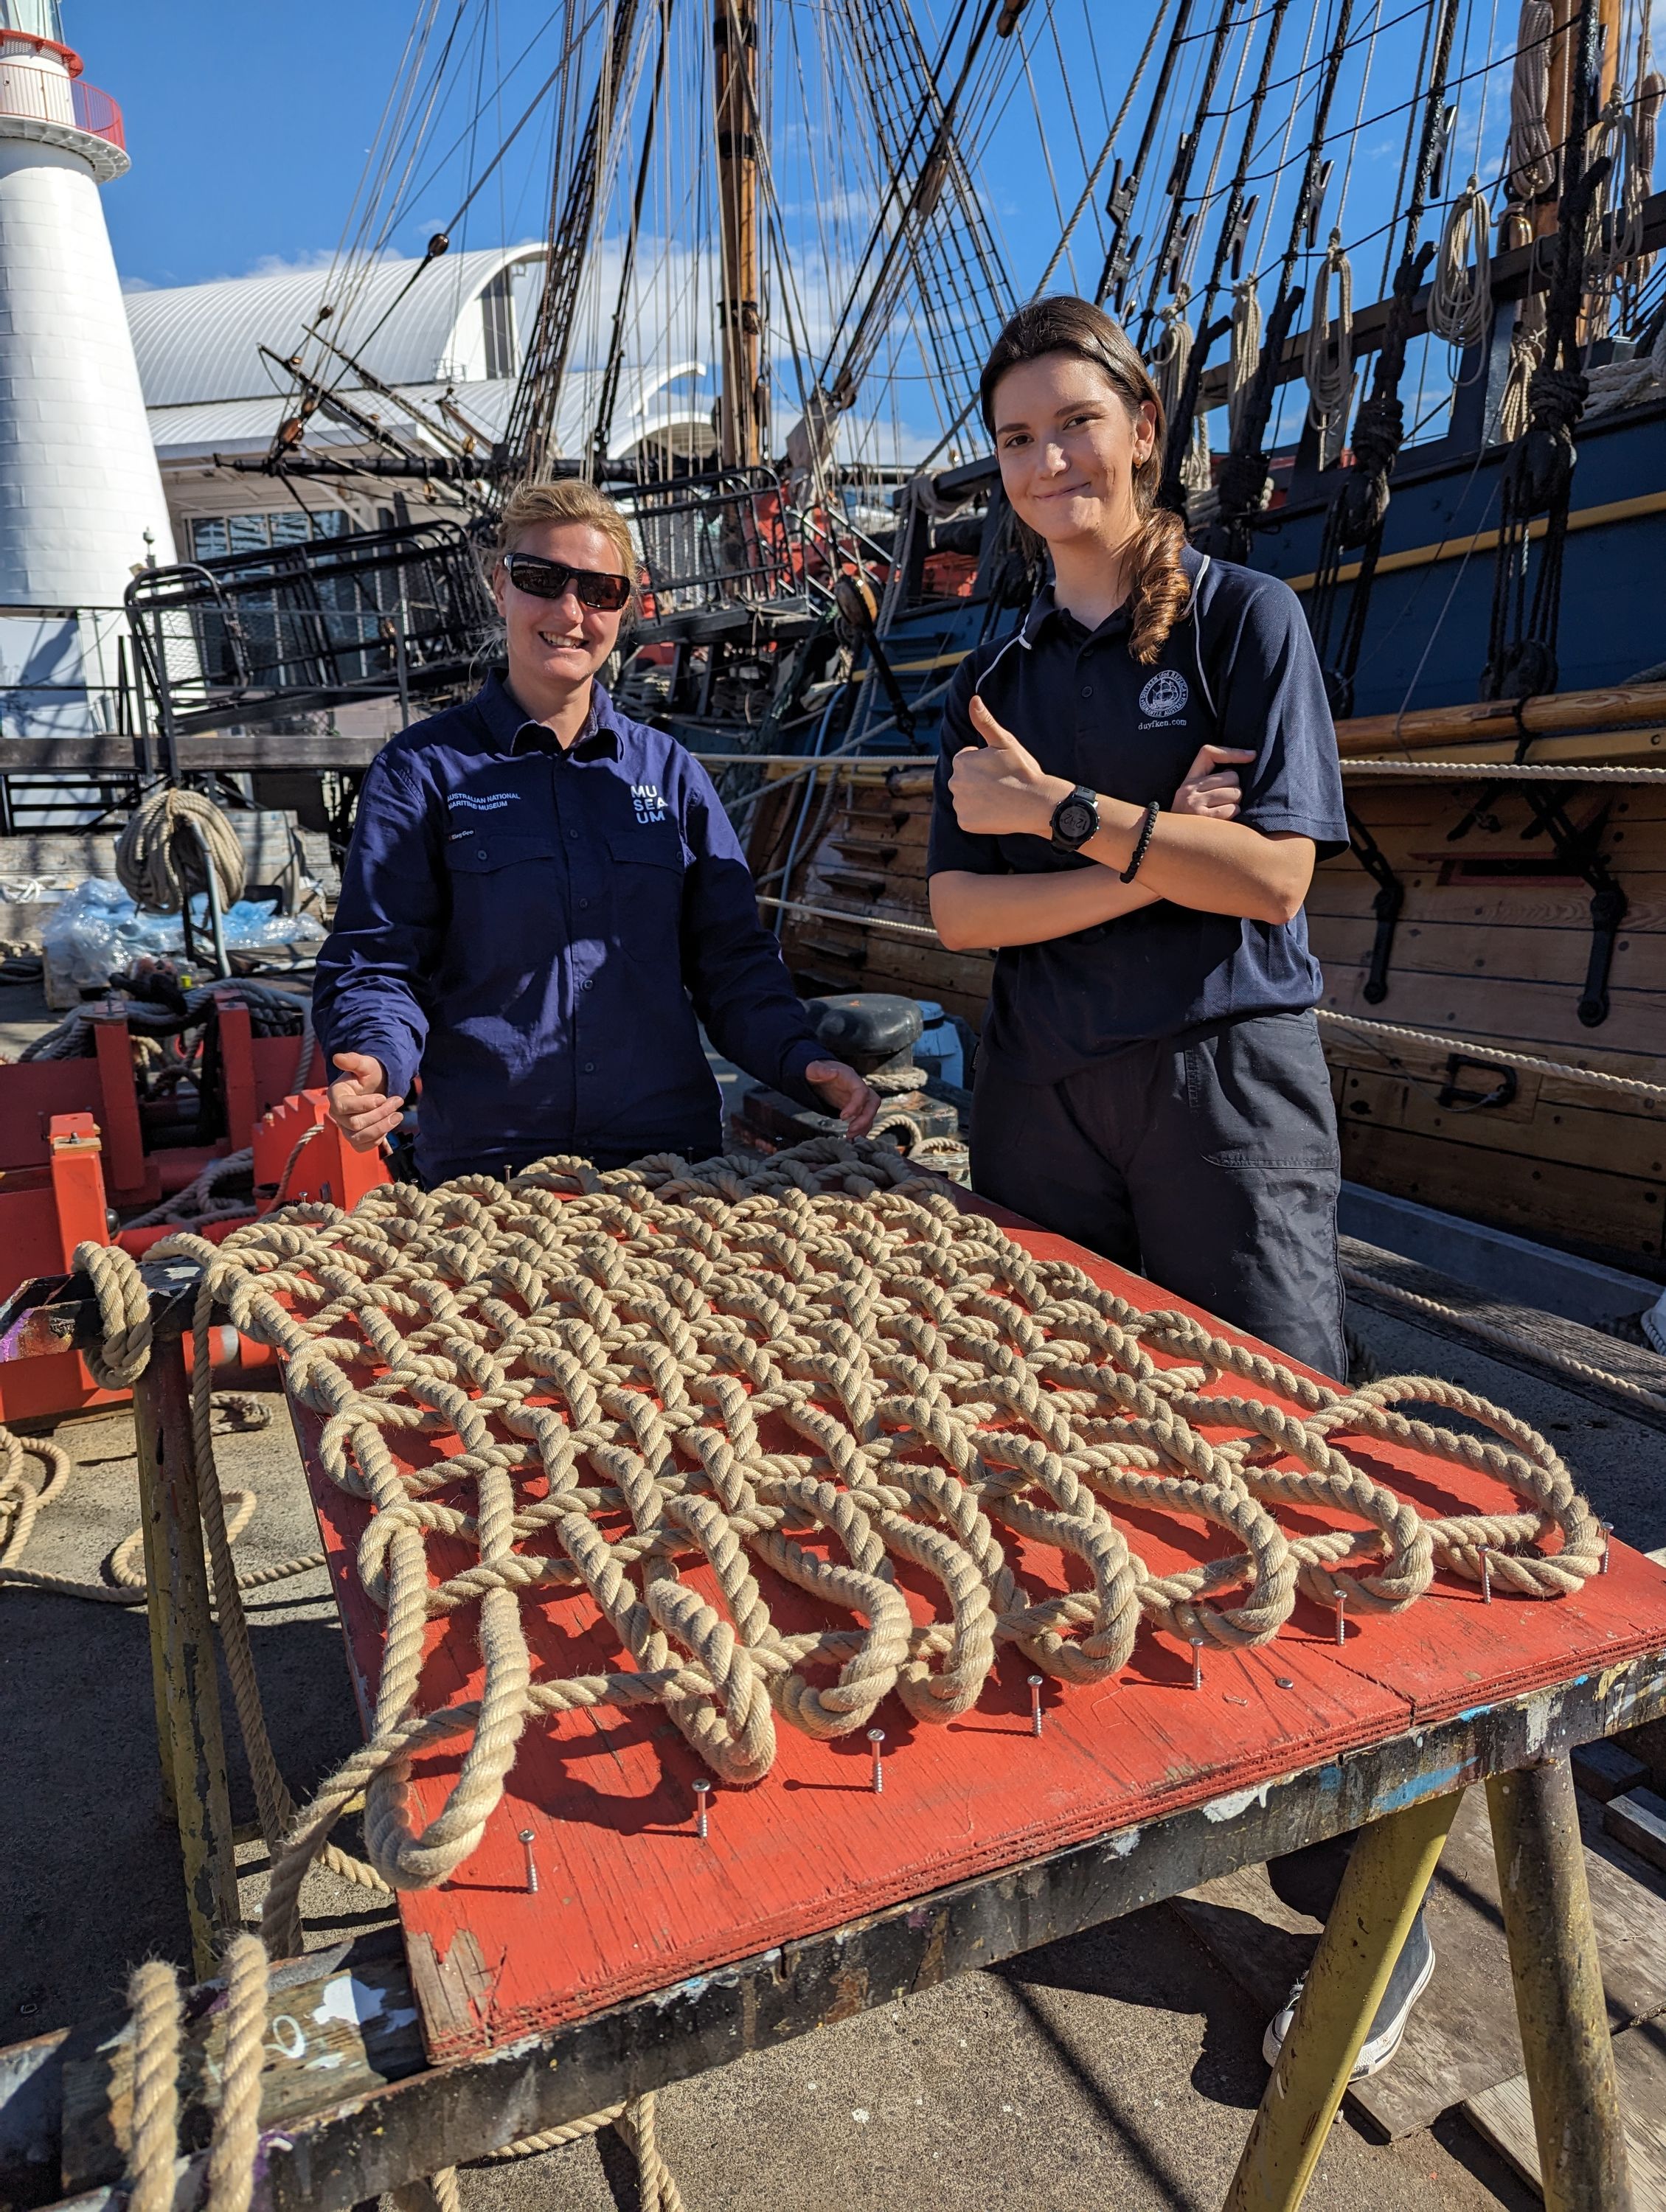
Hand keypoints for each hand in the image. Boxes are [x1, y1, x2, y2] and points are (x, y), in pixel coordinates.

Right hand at [328, 1051, 404, 1152]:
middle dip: (380, 1114)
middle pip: (355, 1124)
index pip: (343, 1107)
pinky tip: (388, 1125)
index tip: (382, 1097)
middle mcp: (337, 1114)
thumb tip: (338, 1057)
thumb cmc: (371, 1075)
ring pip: (360, 1138)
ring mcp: (345, 1128)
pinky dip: (378, 1139)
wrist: (378, 1087)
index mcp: (336, 1095)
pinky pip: (364, 1147)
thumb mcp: (366, 1065)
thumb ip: (353, 1061)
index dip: (364, 1105)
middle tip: (397, 1101)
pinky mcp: (355, 1139)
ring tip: (398, 1115)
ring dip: (382, 1128)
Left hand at [805, 1058, 879, 1138]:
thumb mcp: (813, 1069)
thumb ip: (820, 1070)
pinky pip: (864, 1118)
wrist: (819, 1074)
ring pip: (870, 1112)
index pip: (861, 1091)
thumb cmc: (816, 1071)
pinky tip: (852, 1136)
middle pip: (873, 1102)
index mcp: (850, 1077)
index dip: (856, 1105)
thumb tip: (833, 1073)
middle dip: (865, 1118)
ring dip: (863, 1126)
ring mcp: (859, 1097)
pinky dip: (861, 1128)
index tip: (842, 1117)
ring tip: (849, 1136)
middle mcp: (858, 1087)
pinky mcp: (856, 1107)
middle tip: (850, 1131)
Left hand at [948, 695, 1067, 836]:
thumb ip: (985, 721)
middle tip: (1002, 784)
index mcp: (961, 760)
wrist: (1037, 803)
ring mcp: (959, 804)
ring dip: (979, 799)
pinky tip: (996, 812)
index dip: (986, 764)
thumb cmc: (1022, 770)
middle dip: (979, 781)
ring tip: (1000, 798)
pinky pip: (968, 818)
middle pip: (965, 780)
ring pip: (966, 799)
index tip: (1001, 769)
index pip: (967, 761)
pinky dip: (979, 817)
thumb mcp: (1005, 742)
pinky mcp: (965, 822)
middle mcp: (954, 782)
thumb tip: (973, 700)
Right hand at [1174, 744, 1253, 819]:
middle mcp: (1188, 790)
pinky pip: (1232, 810)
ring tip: (1224, 811)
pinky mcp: (1203, 819)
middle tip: (1226, 800)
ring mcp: (1194, 804)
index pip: (1208, 753)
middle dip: (1235, 788)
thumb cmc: (1192, 820)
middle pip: (1232, 777)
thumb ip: (1211, 782)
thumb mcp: (1193, 797)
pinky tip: (1224, 821)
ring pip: (1235, 793)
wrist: (1171, 844)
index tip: (1251, 755)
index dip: (1232, 752)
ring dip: (1236, 803)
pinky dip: (1234, 815)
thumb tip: (1237, 769)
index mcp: (1188, 780)